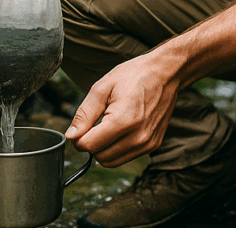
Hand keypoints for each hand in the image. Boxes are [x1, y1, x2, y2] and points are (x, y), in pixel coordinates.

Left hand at [64, 53, 181, 167]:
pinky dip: (116, 148)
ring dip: (103, 149)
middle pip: (99, 157)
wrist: (164, 74)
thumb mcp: (102, 88)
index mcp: (123, 121)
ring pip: (112, 161)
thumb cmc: (132, 76)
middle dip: (90, 144)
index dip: (78, 138)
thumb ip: (84, 114)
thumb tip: (71, 136)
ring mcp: (148, 144)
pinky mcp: (153, 145)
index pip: (90, 146)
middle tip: (92, 125)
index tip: (80, 127)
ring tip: (106, 126)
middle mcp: (138, 137)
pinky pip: (126, 157)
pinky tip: (119, 130)